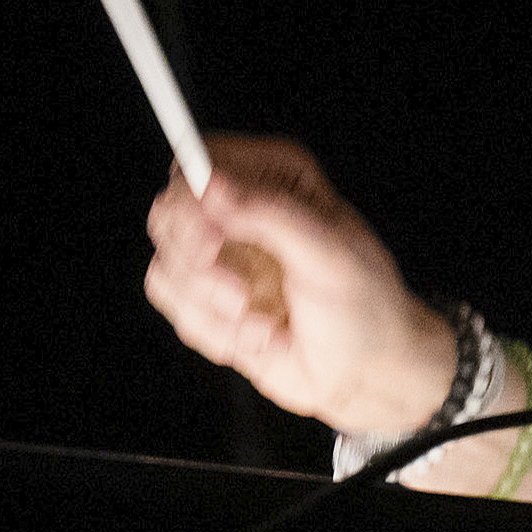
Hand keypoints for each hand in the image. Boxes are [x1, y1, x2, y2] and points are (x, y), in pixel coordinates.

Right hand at [143, 135, 454, 433]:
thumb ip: (271, 214)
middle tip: (240, 296)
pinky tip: (258, 336)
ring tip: (264, 324)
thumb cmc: (364, 307)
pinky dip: (214, 333)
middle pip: (169, 213)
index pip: (203, 160)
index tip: (213, 241)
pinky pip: (175, 307)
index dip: (192, 201)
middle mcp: (241, 208)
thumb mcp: (330, 255)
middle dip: (199, 267)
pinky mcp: (206, 294)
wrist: (365, 371)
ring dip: (213, 311)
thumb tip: (213, 184)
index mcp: (276, 178)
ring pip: (165, 267)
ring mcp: (220, 253)